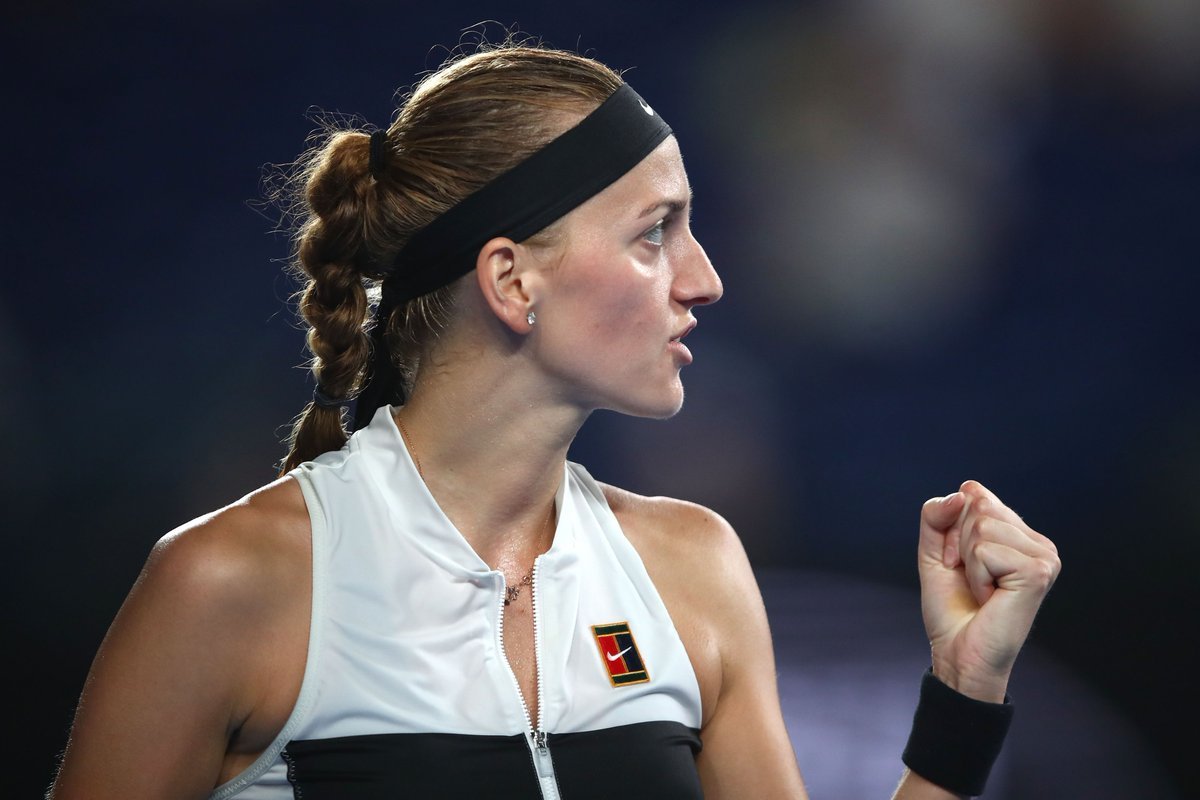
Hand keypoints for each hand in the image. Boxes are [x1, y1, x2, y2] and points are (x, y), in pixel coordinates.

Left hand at [917, 480, 1060, 701]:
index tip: (959, 563)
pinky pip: (984, 550)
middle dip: (957, 544)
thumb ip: (938, 514)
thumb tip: (965, 490)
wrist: (958, 653)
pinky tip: (990, 598)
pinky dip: (976, 576)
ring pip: (980, 526)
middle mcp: (1038, 542)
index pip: (974, 493)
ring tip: (983, 590)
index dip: (951, 529)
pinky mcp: (1038, 572)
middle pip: (978, 506)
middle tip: (970, 579)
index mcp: (1019, 532)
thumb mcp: (934, 551)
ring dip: (967, 563)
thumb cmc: (951, 608)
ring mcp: (1044, 556)